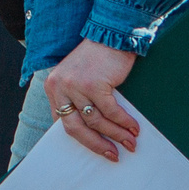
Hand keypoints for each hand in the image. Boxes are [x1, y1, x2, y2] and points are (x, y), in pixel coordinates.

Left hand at [43, 40, 139, 159]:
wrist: (111, 34)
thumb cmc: (97, 58)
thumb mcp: (78, 77)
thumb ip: (77, 100)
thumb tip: (90, 130)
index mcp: (54, 88)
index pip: (63, 123)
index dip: (81, 139)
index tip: (97, 149)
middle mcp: (61, 87)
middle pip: (76, 128)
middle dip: (96, 144)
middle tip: (113, 155)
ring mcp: (76, 86)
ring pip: (96, 122)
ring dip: (116, 135)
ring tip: (130, 143)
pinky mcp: (95, 84)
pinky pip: (111, 112)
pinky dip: (124, 122)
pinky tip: (134, 128)